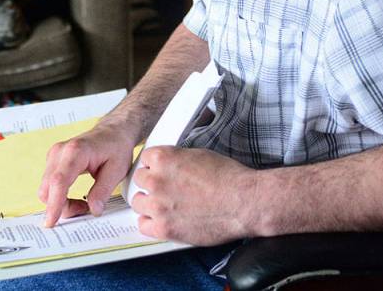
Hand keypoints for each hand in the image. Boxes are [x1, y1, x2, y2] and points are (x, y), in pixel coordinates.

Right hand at [39, 118, 140, 227]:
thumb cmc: (116, 146)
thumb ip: (103, 190)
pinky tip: (75, 197)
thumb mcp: (117, 170)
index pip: (59, 181)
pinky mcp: (53, 161)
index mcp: (75, 152)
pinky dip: (59, 196)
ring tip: (83, 204)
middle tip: (84, 210)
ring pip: (46, 188)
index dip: (54, 204)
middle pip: (48, 188)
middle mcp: (60, 152)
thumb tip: (93, 210)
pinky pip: (49, 184)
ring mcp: (54, 155)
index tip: (51, 222)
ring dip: (60, 202)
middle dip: (61, 207)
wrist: (113, 131)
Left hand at [128, 146, 258, 245]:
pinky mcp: (164, 227)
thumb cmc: (229, 178)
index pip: (145, 159)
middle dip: (151, 183)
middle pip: (139, 180)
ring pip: (137, 202)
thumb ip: (177, 159)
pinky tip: (161, 220)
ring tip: (162, 205)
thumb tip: (170, 165)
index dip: (155, 166)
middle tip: (164, 189)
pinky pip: (143, 225)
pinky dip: (150, 223)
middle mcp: (156, 180)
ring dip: (148, 203)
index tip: (159, 172)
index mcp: (163, 158)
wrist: (244, 202)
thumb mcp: (199, 154)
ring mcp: (158, 205)